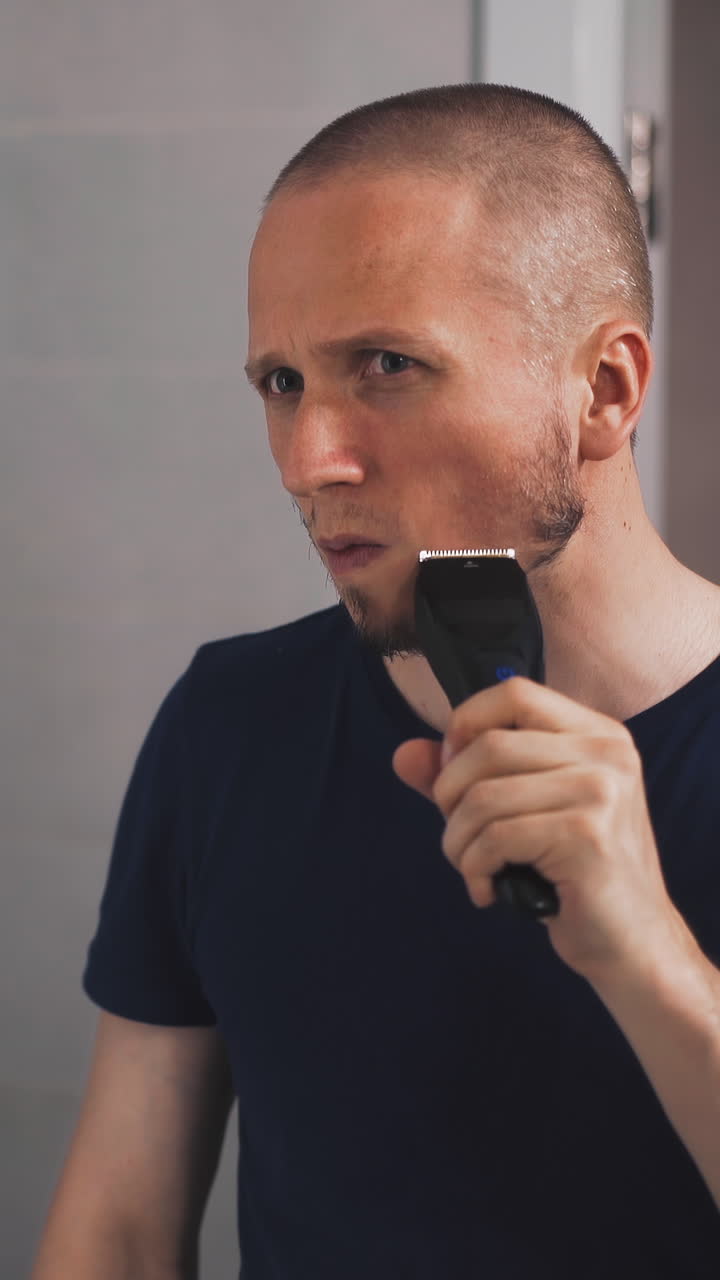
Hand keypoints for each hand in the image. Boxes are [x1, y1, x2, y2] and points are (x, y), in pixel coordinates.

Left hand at [392, 676, 681, 982]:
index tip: (455, 773)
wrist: (631, 941)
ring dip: (458, 842)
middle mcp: (606, 752)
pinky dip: (475, 870)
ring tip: (473, 868)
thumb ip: (465, 778)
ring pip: (482, 796)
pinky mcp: (586, 836)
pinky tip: (488, 891)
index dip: (466, 726)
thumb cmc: (573, 873)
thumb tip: (403, 755)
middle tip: (460, 836)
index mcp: (598, 733)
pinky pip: (494, 838)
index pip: (513, 693)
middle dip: (450, 795)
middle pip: (488, 745)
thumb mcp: (523, 811)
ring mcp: (601, 792)